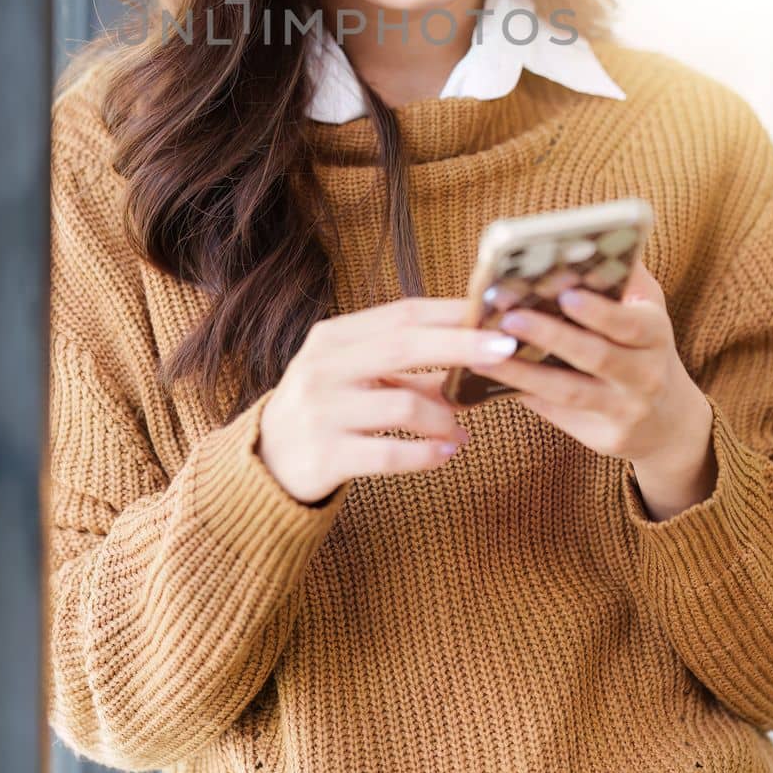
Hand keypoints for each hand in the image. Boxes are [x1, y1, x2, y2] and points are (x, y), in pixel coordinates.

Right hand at [256, 296, 521, 504]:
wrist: (266, 461)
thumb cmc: (326, 408)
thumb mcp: (353, 375)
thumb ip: (403, 366)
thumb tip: (473, 355)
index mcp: (334, 337)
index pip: (402, 314)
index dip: (451, 312)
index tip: (495, 311)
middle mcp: (324, 367)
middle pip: (404, 346)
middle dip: (460, 346)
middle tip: (506, 350)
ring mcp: (323, 411)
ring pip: (403, 407)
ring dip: (445, 418)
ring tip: (462, 429)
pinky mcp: (326, 456)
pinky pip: (391, 455)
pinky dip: (427, 454)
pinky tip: (447, 453)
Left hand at [469, 259, 714, 482]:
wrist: (669, 422)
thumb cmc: (645, 348)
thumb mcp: (648, 311)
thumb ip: (623, 277)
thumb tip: (588, 242)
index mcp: (656, 336)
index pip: (631, 324)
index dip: (599, 312)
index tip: (566, 294)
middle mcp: (646, 376)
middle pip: (596, 356)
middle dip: (552, 336)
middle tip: (510, 317)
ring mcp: (625, 411)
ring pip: (569, 391)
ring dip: (524, 372)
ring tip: (484, 352)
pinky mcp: (603, 437)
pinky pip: (557, 413)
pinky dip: (523, 393)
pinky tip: (491, 375)